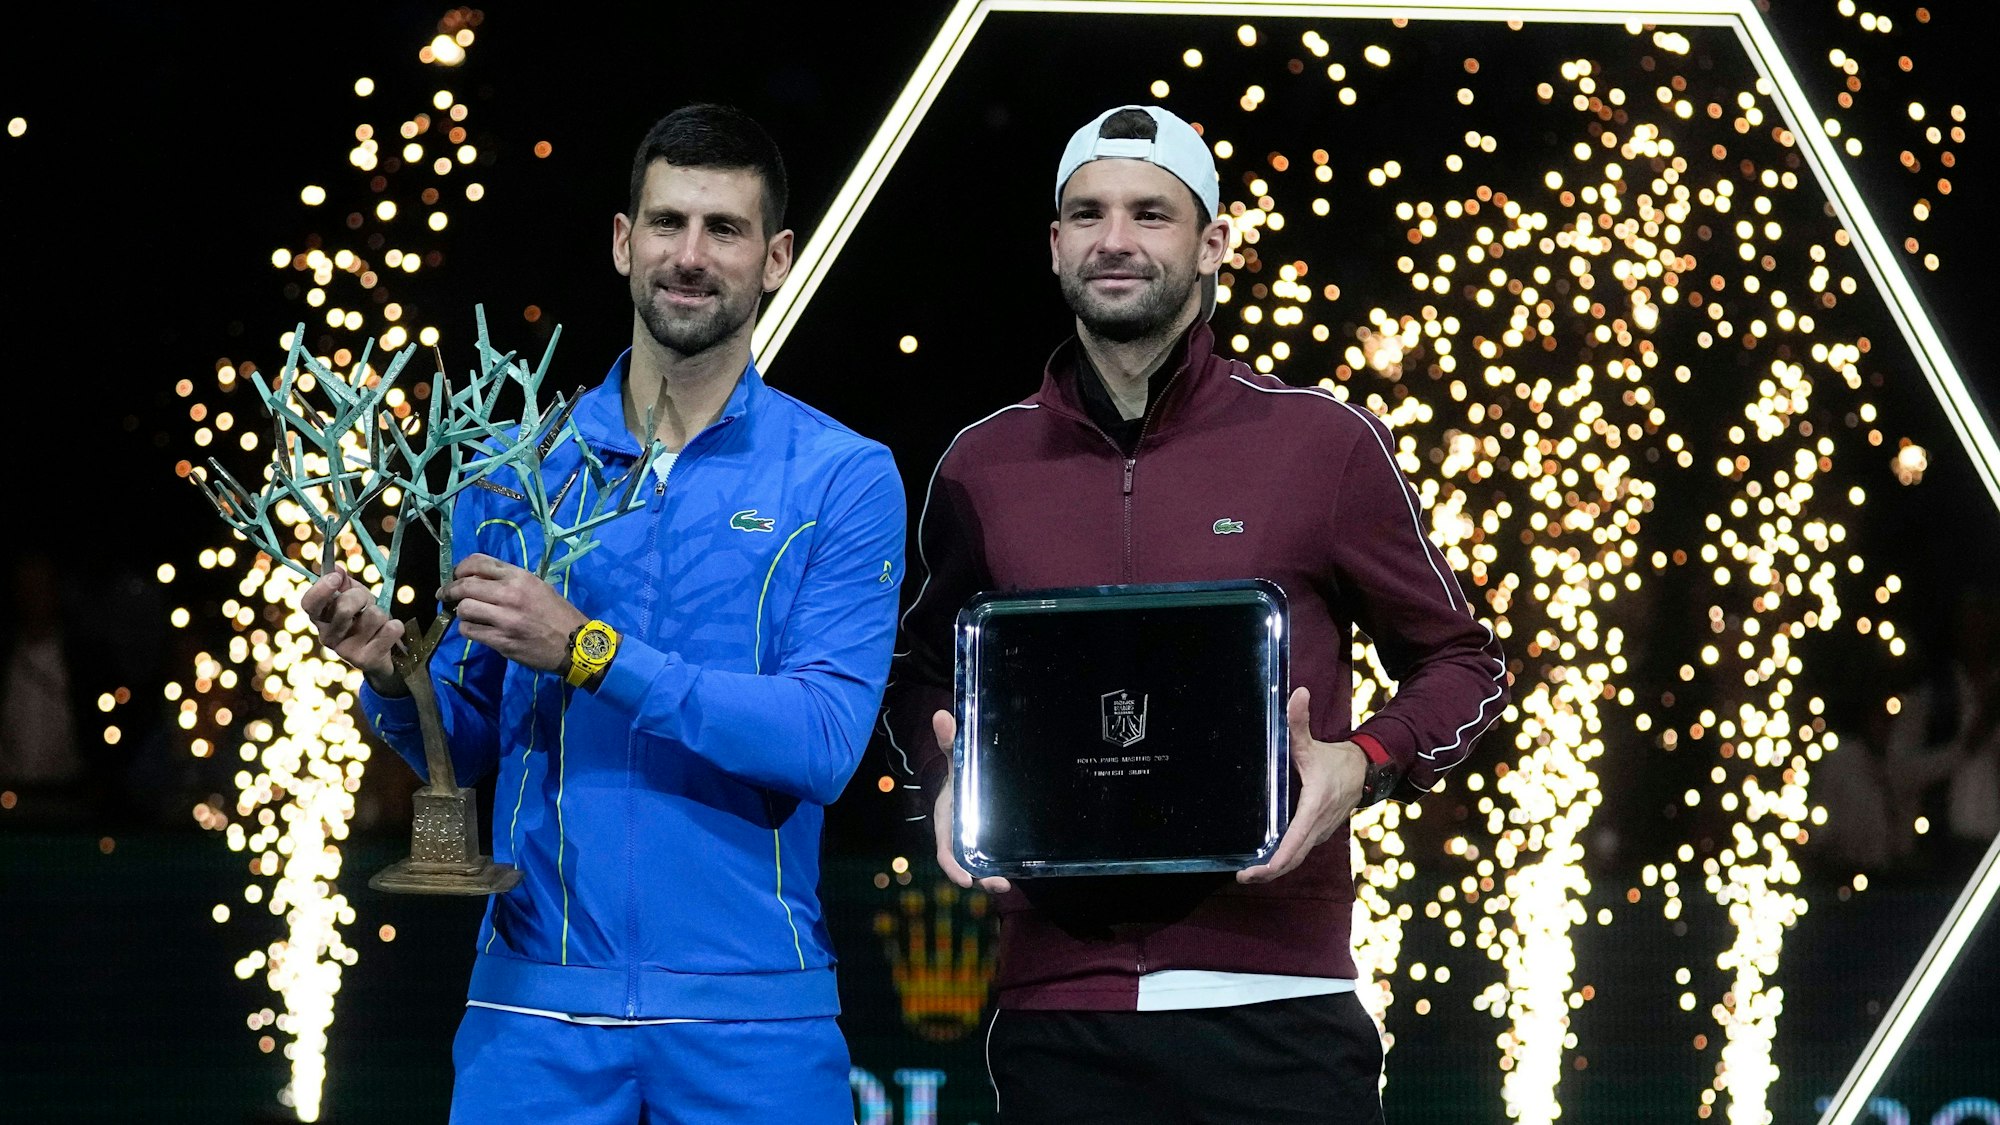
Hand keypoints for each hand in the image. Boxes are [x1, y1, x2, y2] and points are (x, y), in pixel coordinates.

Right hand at [300, 568, 405, 693]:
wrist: (384, 654)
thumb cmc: (365, 619)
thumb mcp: (355, 598)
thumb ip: (344, 583)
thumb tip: (335, 568)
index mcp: (321, 619)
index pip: (309, 604)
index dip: (321, 589)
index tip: (335, 577)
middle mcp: (327, 637)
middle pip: (344, 607)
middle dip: (362, 597)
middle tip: (367, 604)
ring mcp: (345, 651)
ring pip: (374, 615)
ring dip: (382, 614)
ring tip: (378, 623)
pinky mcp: (366, 660)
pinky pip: (391, 629)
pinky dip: (395, 627)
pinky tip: (387, 635)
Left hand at [441, 553, 587, 673]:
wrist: (574, 643)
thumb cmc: (556, 612)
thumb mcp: (537, 586)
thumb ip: (509, 580)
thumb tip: (478, 579)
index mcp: (519, 577)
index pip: (478, 562)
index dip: (460, 568)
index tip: (455, 576)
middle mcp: (510, 594)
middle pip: (465, 586)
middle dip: (450, 590)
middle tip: (445, 595)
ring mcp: (505, 618)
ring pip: (464, 609)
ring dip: (461, 612)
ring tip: (466, 615)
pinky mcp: (501, 640)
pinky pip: (470, 631)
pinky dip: (468, 629)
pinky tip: (476, 629)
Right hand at [931, 709, 1012, 893]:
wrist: (972, 771)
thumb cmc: (960, 767)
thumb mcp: (955, 757)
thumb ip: (950, 741)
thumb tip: (942, 715)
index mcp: (947, 818)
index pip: (945, 848)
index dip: (952, 866)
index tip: (964, 880)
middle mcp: (959, 833)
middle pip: (965, 862)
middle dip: (979, 877)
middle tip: (999, 885)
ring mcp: (974, 838)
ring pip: (980, 863)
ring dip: (991, 876)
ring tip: (1007, 884)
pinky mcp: (989, 838)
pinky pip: (992, 855)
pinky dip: (1001, 865)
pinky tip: (1018, 871)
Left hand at [1238, 687, 1366, 884]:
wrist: (1367, 771)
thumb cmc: (1336, 760)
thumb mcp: (1313, 743)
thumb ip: (1298, 722)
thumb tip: (1296, 693)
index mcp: (1313, 808)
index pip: (1292, 844)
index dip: (1272, 863)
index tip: (1251, 872)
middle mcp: (1318, 826)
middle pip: (1292, 860)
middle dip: (1268, 873)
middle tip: (1243, 877)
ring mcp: (1321, 832)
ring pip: (1297, 858)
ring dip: (1275, 868)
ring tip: (1249, 873)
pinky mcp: (1320, 832)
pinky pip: (1301, 851)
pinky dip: (1285, 859)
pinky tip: (1266, 859)